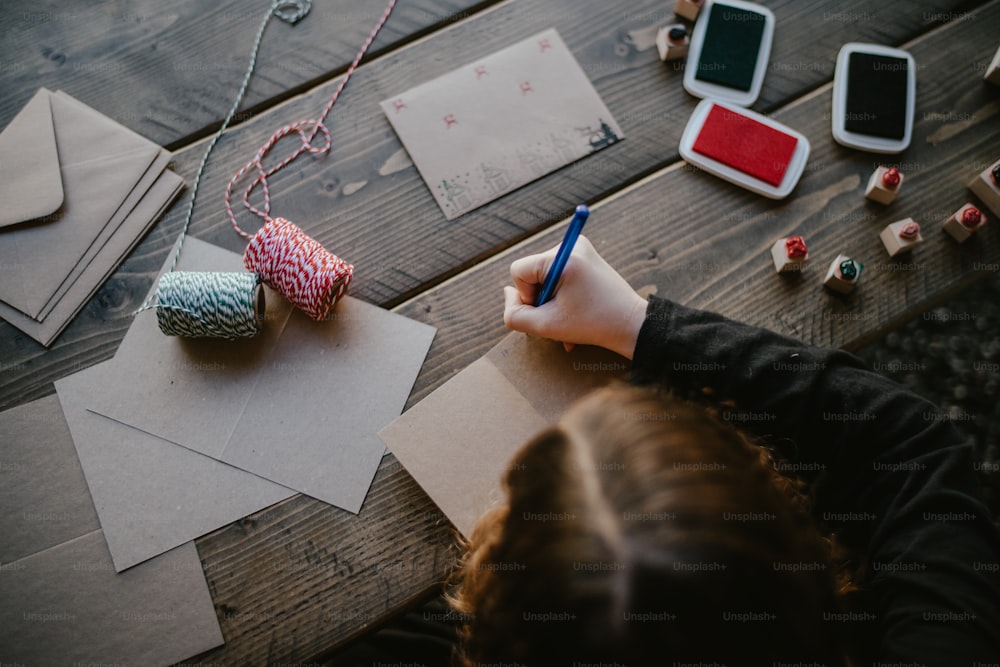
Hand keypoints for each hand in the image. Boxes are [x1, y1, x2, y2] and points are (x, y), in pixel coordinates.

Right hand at [503, 236, 646, 359]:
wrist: (632, 325)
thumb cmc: (592, 325)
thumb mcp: (545, 327)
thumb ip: (515, 314)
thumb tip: (508, 292)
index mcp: (562, 258)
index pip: (518, 270)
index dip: (526, 296)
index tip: (549, 310)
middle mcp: (572, 245)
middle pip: (532, 273)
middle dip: (541, 300)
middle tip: (561, 318)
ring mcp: (581, 249)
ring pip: (545, 277)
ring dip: (552, 302)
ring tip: (569, 320)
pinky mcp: (586, 257)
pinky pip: (559, 275)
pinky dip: (562, 296)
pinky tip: (574, 315)